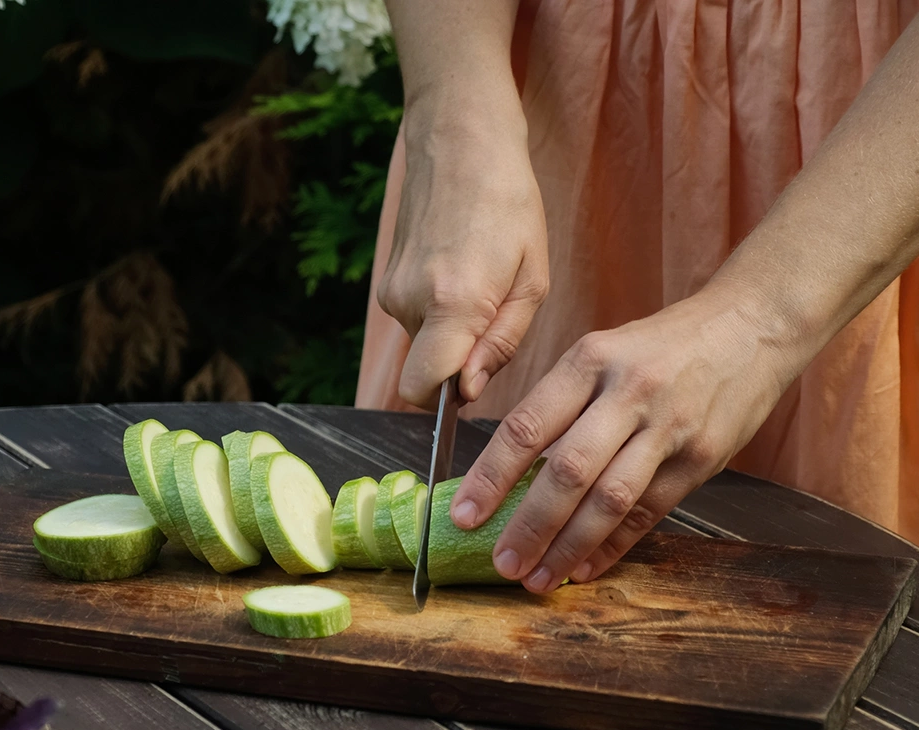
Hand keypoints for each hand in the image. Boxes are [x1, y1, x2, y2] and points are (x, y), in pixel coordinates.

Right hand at [377, 94, 549, 408]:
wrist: (459, 141)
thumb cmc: (509, 204)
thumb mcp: (533, 279)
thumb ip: (501, 343)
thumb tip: (465, 390)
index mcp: (453, 303)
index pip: (422, 390)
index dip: (447, 399)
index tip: (474, 378)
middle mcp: (410, 302)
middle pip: (425, 371)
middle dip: (458, 362)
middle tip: (495, 313)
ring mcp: (391, 290)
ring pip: (422, 345)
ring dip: (452, 332)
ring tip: (482, 280)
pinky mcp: (385, 280)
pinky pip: (415, 319)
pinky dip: (439, 311)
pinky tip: (461, 270)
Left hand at [449, 283, 806, 591]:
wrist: (753, 324)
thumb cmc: (663, 343)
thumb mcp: (604, 351)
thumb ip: (563, 404)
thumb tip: (511, 470)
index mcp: (589, 360)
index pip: (527, 426)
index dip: (491, 477)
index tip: (463, 516)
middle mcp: (627, 393)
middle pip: (567, 470)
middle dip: (528, 525)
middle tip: (501, 563)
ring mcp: (669, 427)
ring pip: (609, 498)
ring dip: (569, 546)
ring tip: (538, 578)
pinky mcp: (702, 457)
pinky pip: (650, 512)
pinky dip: (613, 545)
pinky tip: (584, 567)